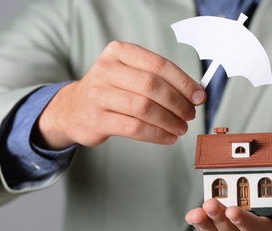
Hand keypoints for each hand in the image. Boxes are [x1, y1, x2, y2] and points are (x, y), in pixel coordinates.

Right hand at [33, 41, 205, 148]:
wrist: (73, 108)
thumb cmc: (111, 90)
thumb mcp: (129, 74)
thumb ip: (158, 79)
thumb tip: (195, 94)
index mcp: (119, 52)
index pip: (158, 64)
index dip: (183, 82)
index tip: (198, 97)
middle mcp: (106, 69)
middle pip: (152, 86)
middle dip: (177, 103)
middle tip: (190, 115)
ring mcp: (98, 94)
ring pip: (144, 108)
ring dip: (169, 121)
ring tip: (181, 128)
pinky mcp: (97, 119)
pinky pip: (134, 128)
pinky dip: (157, 134)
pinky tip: (168, 137)